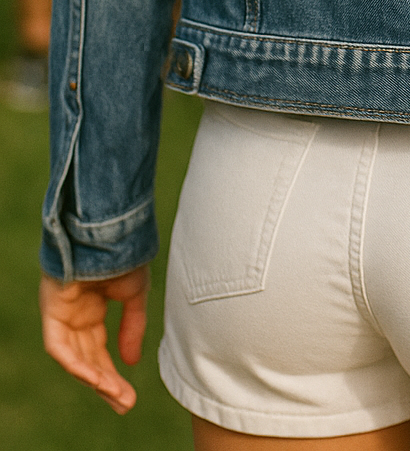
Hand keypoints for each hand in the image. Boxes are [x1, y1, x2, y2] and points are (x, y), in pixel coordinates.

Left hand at [40, 265, 148, 412]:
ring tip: (115, 394)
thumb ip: (132, 327)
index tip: (128, 396)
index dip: (112, 373)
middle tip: (124, 404)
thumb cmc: (125, 253)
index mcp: (92, 308)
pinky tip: (96, 377)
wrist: (114, 228)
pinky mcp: (51, 309)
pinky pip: (59, 346)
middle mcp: (74, 314)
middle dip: (105, 383)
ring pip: (73, 357)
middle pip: (86, 358)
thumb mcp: (135, 295)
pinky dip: (76, 363)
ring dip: (94, 379)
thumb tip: (131, 363)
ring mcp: (61, 313)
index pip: (98, 349)